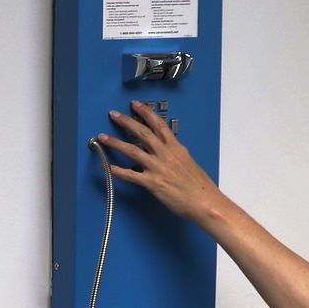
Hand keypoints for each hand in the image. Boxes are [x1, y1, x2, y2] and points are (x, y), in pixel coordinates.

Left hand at [94, 101, 224, 223]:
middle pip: (142, 133)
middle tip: (114, 114)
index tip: (136, 104)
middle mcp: (166, 154)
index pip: (159, 125)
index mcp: (176, 148)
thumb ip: (176, 154)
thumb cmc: (199, 186)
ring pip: (132, 150)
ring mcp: (158, 168)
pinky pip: (130, 175)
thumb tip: (168, 150)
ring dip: (115, 143)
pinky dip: (116, 170)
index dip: (146, 113)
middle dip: (126, 121)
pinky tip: (106, 166)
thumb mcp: (189, 162)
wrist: (205, 202)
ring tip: (103, 138)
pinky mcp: (153, 182)